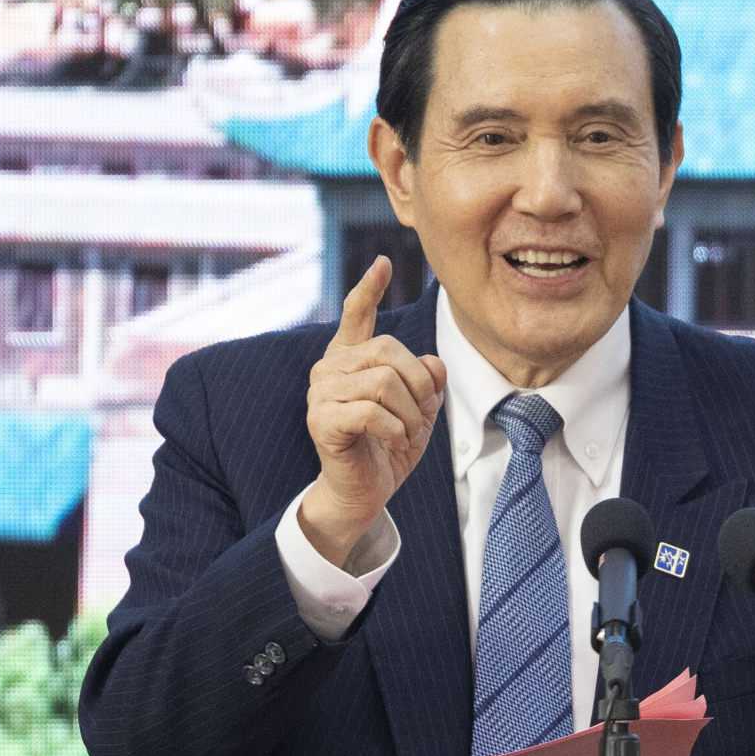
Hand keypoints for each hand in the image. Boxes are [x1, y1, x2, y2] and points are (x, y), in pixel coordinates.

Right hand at [298, 256, 443, 564]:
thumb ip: (426, 380)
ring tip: (409, 432)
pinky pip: (373, 412)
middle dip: (419, 384)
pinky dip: (396, 429)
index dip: (369, 289)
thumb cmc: (387, 447)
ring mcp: (321, 393)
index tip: (383, 263)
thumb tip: (433, 364)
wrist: (363, 492)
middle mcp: (330, 369)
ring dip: (410, 412)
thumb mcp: (418, 409)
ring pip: (384, 382)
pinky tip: (396, 442)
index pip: (356, 315)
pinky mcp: (322, 419)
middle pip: (389, 351)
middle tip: (424, 413)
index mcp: (350, 359)